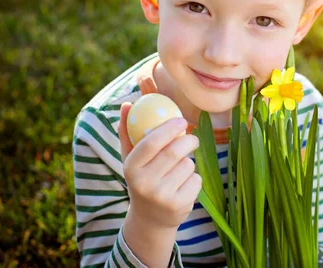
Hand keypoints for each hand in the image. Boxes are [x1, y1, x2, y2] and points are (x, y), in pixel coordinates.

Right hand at [118, 102, 201, 228]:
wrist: (150, 219)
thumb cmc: (142, 178)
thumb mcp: (131, 159)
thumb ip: (127, 131)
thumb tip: (126, 103)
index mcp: (131, 168)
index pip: (151, 142)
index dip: (169, 128)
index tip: (182, 120)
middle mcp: (144, 183)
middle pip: (174, 152)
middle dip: (189, 140)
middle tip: (193, 138)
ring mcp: (162, 196)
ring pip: (188, 165)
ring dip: (189, 162)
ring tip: (179, 169)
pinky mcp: (179, 206)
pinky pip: (196, 180)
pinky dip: (194, 178)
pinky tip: (183, 185)